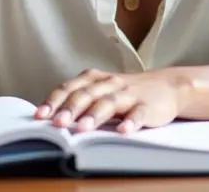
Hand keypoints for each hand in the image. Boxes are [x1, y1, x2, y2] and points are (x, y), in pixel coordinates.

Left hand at [34, 68, 188, 133]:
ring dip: (94, 116)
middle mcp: (110, 83)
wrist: (168, 85)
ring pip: (109, 102)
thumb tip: (49, 118)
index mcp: (95, 78)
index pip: (71, 87)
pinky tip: (123, 130)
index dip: (55, 100)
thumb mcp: (101, 90)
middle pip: (87, 94)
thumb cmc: (126, 91)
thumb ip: (79, 99)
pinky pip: (138, 113)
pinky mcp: (148, 106)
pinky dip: (130, 121)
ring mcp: (130, 94)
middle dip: (70, 109)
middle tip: (57, 124)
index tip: (40, 115)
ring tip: (81, 129)